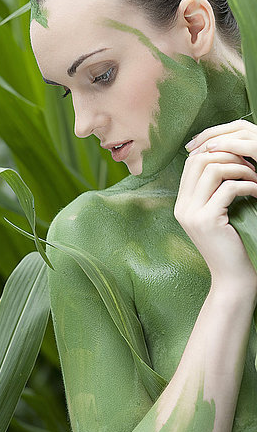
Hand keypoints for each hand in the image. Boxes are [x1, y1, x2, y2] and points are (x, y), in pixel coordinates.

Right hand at [175, 119, 256, 286]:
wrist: (231, 278)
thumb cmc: (229, 246)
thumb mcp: (216, 215)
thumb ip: (212, 192)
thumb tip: (224, 159)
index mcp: (182, 204)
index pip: (192, 161)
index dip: (216, 153)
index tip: (238, 160)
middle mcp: (182, 207)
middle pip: (200, 160)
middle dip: (229, 156)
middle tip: (250, 166)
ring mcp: (192, 214)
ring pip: (213, 169)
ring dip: (240, 169)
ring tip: (255, 178)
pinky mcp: (208, 220)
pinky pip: (228, 188)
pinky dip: (247, 185)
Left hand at [184, 118, 256, 160]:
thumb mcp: (245, 164)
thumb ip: (232, 157)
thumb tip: (209, 157)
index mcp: (255, 137)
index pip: (231, 129)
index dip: (209, 134)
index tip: (193, 144)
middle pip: (233, 127)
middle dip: (208, 136)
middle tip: (190, 148)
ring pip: (239, 133)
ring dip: (215, 141)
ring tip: (197, 151)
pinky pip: (248, 145)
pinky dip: (228, 145)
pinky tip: (211, 150)